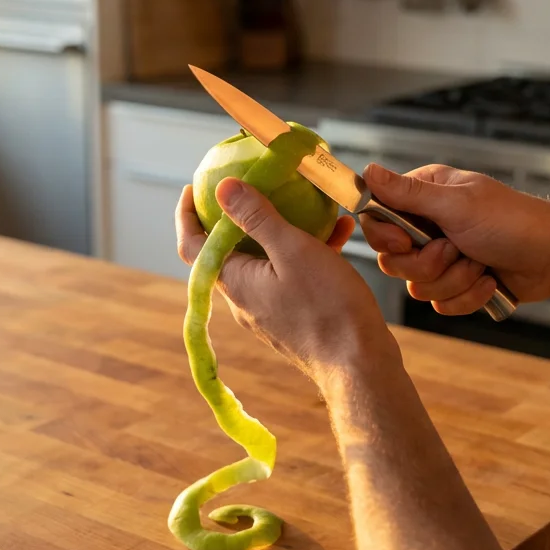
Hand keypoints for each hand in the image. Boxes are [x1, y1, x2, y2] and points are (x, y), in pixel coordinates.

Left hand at [176, 177, 396, 384]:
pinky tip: (339, 231)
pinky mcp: (296, 315)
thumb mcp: (292, 250)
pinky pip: (293, 274)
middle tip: (252, 185)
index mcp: (235, 282)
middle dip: (239, 215)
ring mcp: (271, 308)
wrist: (361, 364)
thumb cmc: (327, 307)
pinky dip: (309, 250)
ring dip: (283, 228)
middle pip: (229, 250)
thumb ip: (257, 216)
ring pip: (267, 259)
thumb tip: (223, 187)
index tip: (194, 187)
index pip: (193, 246)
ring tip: (308, 202)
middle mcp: (246, 298)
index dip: (188, 215)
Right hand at [360, 164, 549, 314]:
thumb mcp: (456, 204)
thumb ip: (408, 194)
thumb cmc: (512, 221)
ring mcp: (444, 257)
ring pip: (417, 286)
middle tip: (456, 250)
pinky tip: (489, 281)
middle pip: (393, 259)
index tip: (407, 243)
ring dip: (454, 281)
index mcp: (426, 196)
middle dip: (428, 264)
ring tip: (481, 265)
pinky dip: (467, 297)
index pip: (378, 219)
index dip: (386, 238)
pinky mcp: (459, 284)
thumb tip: (366, 170)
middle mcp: (430, 225)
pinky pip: (440, 304)